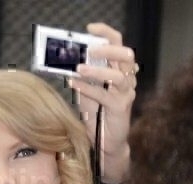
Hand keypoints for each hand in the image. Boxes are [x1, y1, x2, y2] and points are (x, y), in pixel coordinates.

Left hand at [69, 23, 136, 183]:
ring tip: (79, 68)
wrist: (104, 144)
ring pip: (118, 75)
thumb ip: (81, 79)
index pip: (118, 46)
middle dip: (107, 49)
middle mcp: (126, 81)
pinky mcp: (121, 109)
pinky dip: (88, 88)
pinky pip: (105, 95)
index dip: (107, 34)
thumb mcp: (86, 94)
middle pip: (125, 56)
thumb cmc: (96, 117)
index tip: (90, 29)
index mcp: (119, 72)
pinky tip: (74, 85)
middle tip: (89, 49)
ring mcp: (126, 95)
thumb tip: (66, 64)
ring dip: (97, 70)